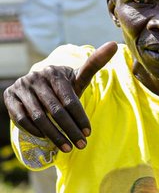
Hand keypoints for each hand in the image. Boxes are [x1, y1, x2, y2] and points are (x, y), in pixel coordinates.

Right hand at [2, 42, 116, 152]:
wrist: (38, 85)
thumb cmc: (64, 86)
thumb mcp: (79, 77)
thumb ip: (95, 63)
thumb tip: (114, 44)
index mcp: (54, 72)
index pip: (69, 99)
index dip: (79, 118)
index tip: (88, 133)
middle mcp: (35, 78)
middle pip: (55, 110)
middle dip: (70, 130)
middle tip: (81, 145)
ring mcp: (20, 87)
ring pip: (39, 117)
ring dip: (54, 135)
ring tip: (68, 148)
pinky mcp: (9, 97)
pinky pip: (22, 119)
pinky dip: (36, 132)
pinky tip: (48, 140)